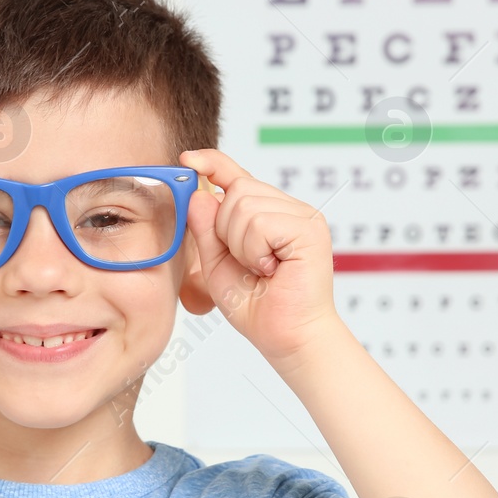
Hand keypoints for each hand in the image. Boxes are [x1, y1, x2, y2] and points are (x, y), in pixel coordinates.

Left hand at [179, 148, 341, 365]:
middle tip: (248, 262)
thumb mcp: (217, 265)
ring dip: (240, 244)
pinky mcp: (309, 229)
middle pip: (237, 189)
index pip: (238, 176)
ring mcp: (303, 217)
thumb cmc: (258, 307)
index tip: (188, 158)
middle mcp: (290, 210)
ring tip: (261, 268)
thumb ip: (206, 230)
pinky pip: (260, 222)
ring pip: (245, 204)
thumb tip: (200, 193)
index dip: (213, 163)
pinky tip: (271, 269)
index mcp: (271, 214)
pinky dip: (254, 250)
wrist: (286, 339)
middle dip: (226, 229)